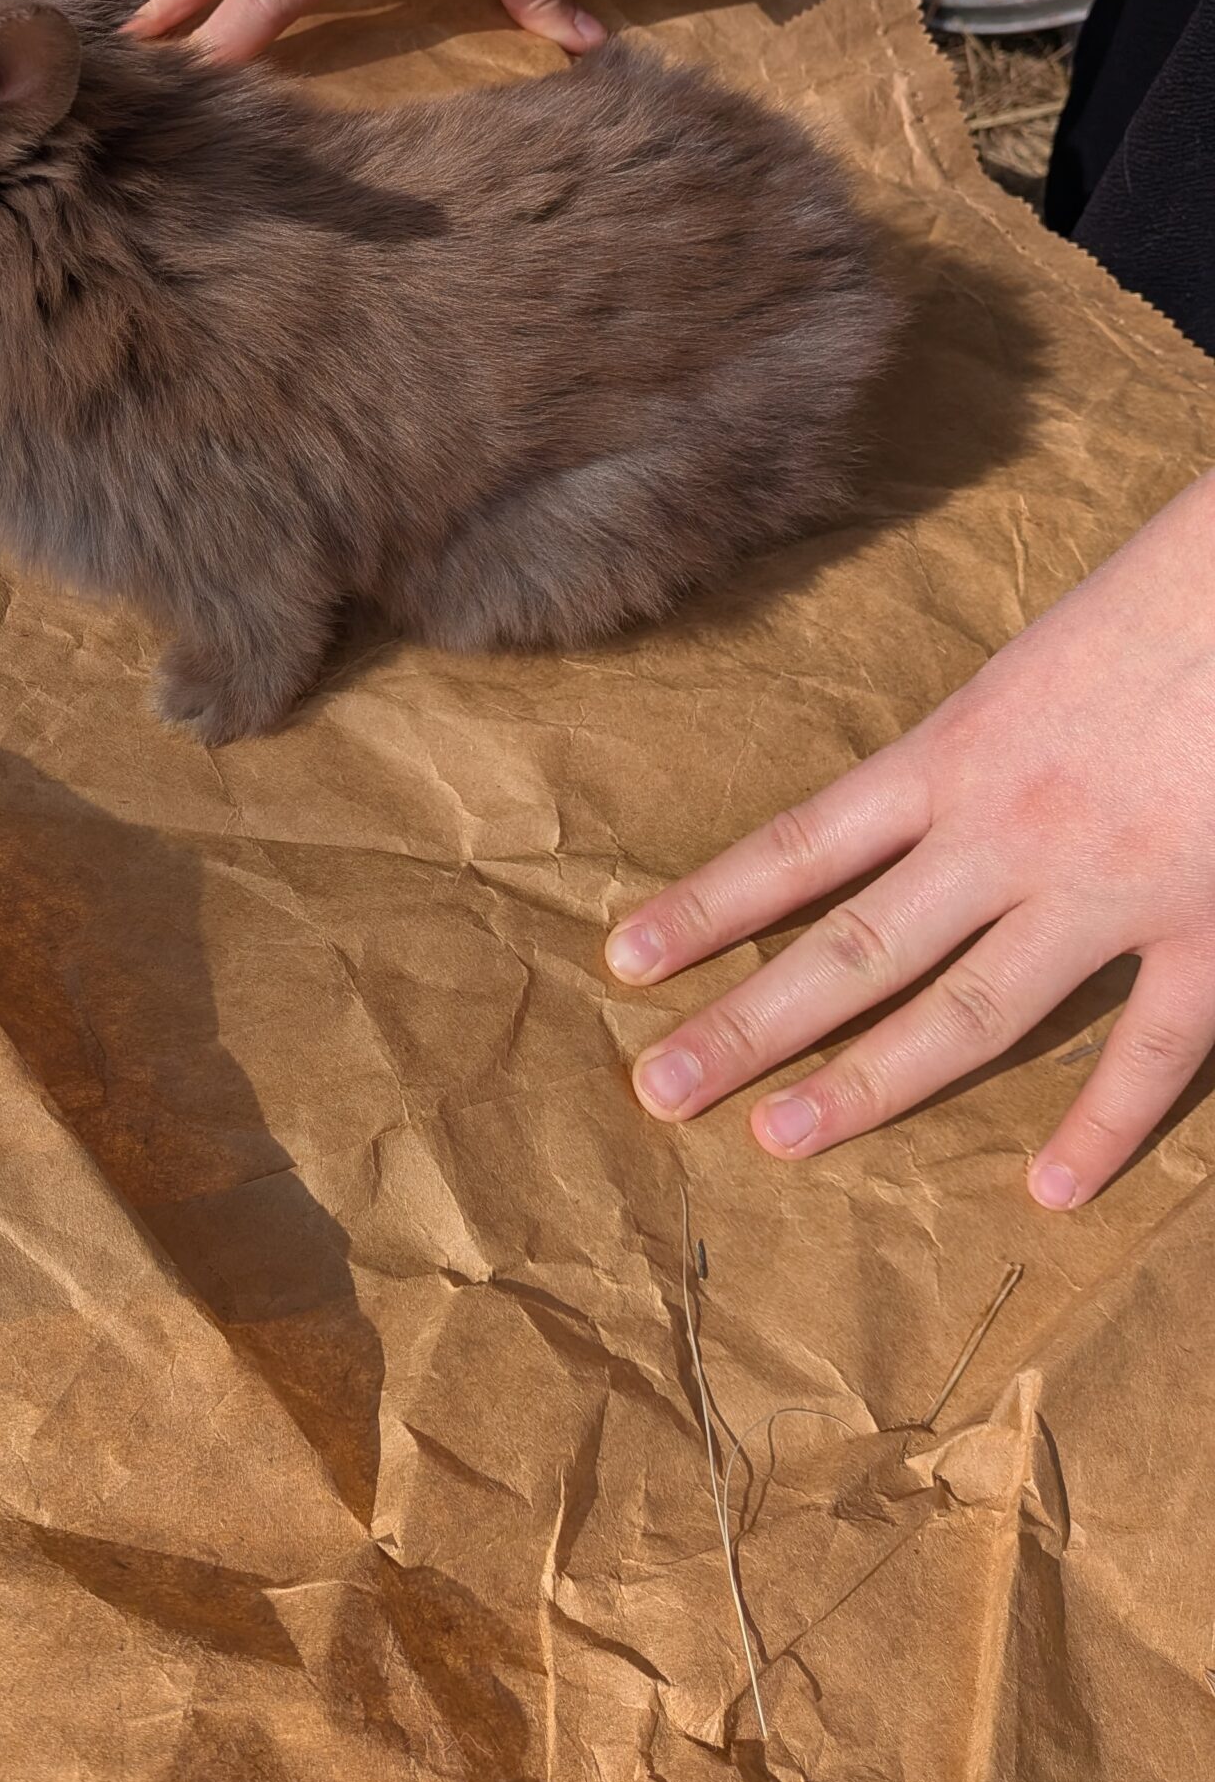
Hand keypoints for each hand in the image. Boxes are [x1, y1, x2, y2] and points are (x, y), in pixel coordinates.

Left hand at [608, 472, 1214, 1207]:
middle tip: (657, 1091)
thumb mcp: (1027, 662)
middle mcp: (1008, 833)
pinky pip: (1150, 1049)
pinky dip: (1104, 1124)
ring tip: (774, 1139)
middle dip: (745, 1026)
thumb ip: (965, 749)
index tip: (626, 963)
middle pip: (851, 950)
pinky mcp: (1208, 926)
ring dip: (865, 1085)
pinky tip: (1050, 1187)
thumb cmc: (1161, 594)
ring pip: (965, 1013)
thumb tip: (912, 811)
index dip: (706, 910)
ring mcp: (1105, 891)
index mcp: (954, 751)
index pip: (798, 848)